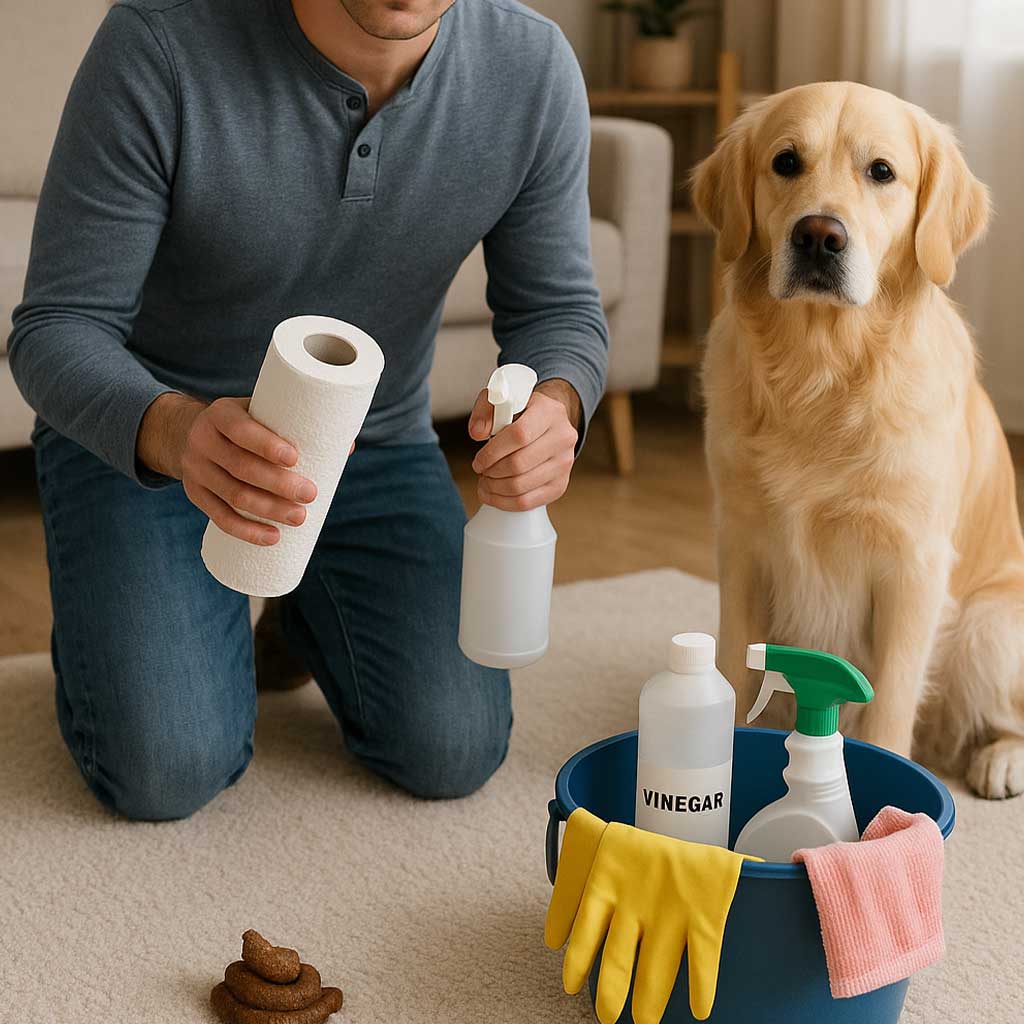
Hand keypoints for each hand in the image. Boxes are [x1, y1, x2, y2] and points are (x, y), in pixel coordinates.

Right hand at [137, 393, 316, 545]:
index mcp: (220, 414)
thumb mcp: (259, 413)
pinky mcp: (195, 495)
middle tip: (311, 494)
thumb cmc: (243, 424)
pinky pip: (219, 518)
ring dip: (268, 510)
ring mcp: (195, 470)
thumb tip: (346, 447)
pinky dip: (247, 531)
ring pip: (233, 495)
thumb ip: (297, 425)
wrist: (187, 434)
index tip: (295, 459)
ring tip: (300, 517)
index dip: (266, 445)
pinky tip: (272, 537)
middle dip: (278, 484)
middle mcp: (202, 441)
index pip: (240, 429)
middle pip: (240, 467)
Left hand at [468, 378, 579, 511]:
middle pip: (519, 464)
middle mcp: (563, 437)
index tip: (478, 460)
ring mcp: (565, 463)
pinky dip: (504, 502)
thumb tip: (477, 433)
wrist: (549, 423)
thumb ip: (485, 411)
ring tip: (485, 481)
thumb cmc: (522, 412)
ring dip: (495, 488)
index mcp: (549, 411)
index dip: (492, 452)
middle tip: (481, 471)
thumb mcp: (502, 401)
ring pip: (521, 486)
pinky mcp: (559, 485)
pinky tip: (494, 494)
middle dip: (491, 472)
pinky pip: (528, 502)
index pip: (519, 435)